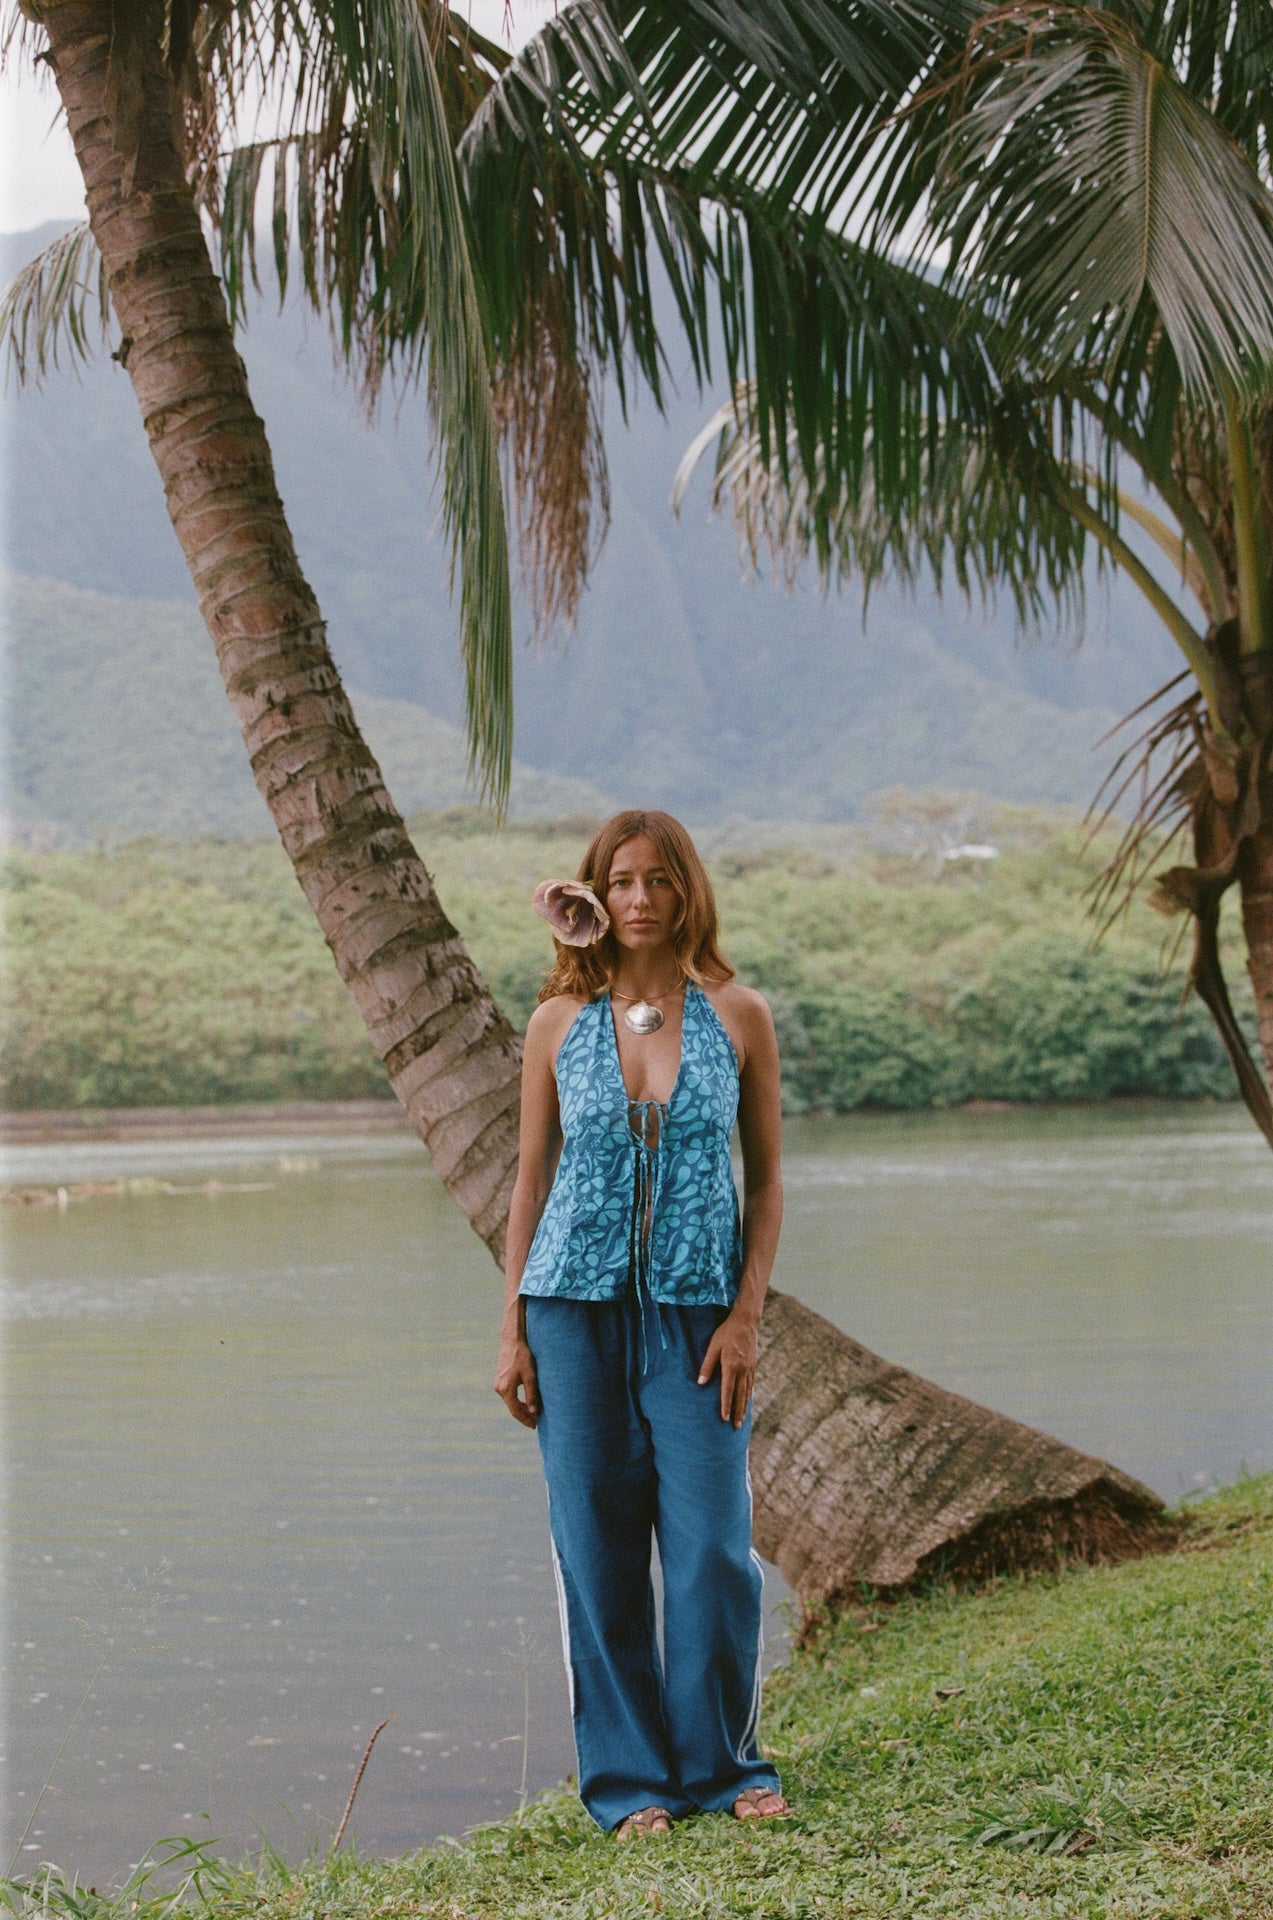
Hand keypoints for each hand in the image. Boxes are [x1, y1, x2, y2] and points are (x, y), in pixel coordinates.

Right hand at [494, 1336, 540, 1428]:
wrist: (512, 1341)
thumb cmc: (523, 1356)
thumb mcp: (530, 1376)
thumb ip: (531, 1395)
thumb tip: (533, 1412)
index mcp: (506, 1389)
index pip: (515, 1411)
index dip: (525, 1420)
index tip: (534, 1426)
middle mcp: (499, 1388)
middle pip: (512, 1408)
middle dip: (524, 1416)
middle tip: (536, 1422)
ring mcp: (498, 1384)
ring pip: (510, 1402)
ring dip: (521, 1408)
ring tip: (533, 1414)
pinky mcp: (500, 1380)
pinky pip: (509, 1395)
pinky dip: (517, 1401)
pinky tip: (526, 1403)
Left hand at [697, 1310, 757, 1427]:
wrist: (746, 1322)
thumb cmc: (726, 1333)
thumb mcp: (713, 1346)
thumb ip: (707, 1365)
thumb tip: (700, 1384)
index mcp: (731, 1365)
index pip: (728, 1390)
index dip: (726, 1405)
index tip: (724, 1419)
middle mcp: (743, 1370)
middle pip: (740, 1395)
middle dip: (737, 1412)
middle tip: (735, 1427)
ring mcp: (750, 1369)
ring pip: (747, 1392)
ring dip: (744, 1407)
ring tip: (741, 1421)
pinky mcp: (753, 1366)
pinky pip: (751, 1385)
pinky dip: (748, 1396)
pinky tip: (746, 1403)